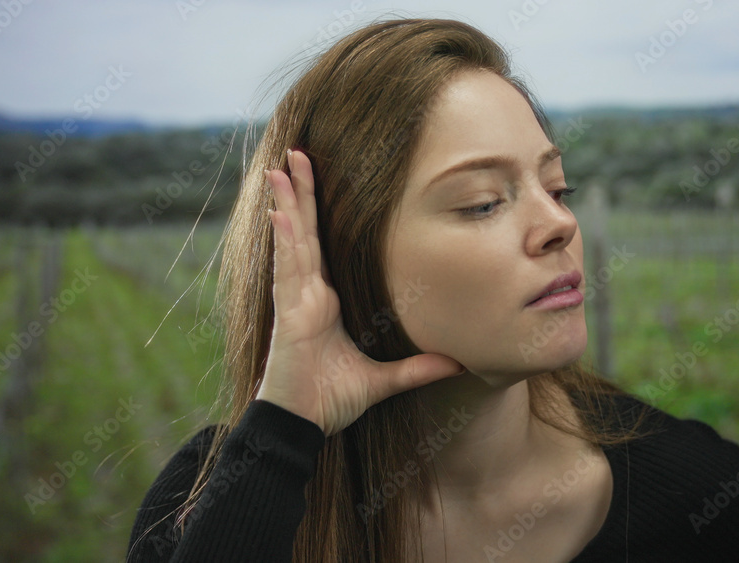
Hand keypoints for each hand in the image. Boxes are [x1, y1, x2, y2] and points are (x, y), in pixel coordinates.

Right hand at [256, 149, 464, 435]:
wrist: (302, 428)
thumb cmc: (330, 401)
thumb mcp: (383, 381)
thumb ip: (417, 369)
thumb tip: (458, 362)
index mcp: (323, 301)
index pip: (321, 245)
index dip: (317, 211)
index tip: (319, 177)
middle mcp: (306, 294)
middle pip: (304, 232)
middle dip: (302, 192)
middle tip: (300, 152)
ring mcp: (295, 302)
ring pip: (292, 242)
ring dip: (288, 203)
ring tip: (285, 167)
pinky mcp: (288, 316)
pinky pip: (287, 272)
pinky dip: (284, 242)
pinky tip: (279, 213)